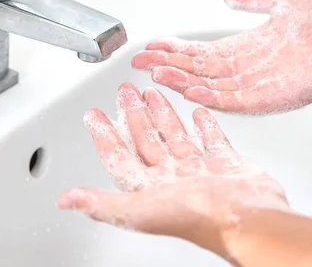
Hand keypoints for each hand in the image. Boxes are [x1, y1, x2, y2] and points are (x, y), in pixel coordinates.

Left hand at [57, 83, 288, 257]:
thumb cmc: (195, 218)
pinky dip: (205, 126)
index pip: (120, 157)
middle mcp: (173, 179)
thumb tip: (66, 200)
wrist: (246, 219)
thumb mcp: (138, 209)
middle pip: (146, 140)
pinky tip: (197, 112)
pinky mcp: (227, 166)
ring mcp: (200, 172)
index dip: (104, 136)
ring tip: (152, 93)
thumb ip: (101, 203)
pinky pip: (212, 140)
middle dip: (133, 115)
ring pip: (175, 136)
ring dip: (162, 115)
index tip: (94, 116)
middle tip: (124, 92)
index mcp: (149, 188)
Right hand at [131, 0, 311, 113]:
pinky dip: (210, 97)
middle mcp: (247, 69)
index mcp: (246, 48)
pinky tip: (189, 90)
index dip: (175, 50)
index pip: (201, 53)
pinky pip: (235, 101)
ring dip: (181, 81)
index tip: (150, 47)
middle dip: (167, 65)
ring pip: (210, 86)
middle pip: (198, 70)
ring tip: (154, 75)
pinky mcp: (272, 98)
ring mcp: (258, 86)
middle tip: (137, 62)